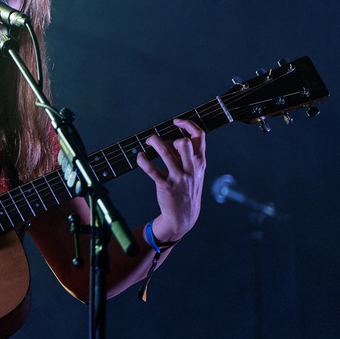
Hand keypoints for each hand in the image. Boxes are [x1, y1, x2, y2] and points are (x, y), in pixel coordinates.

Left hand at [136, 118, 206, 242]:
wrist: (184, 217)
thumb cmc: (187, 190)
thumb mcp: (194, 172)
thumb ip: (184, 157)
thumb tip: (171, 141)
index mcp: (200, 162)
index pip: (199, 136)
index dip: (188, 124)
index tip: (176, 121)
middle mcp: (191, 168)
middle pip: (184, 142)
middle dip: (170, 137)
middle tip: (158, 141)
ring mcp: (178, 177)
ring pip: (165, 152)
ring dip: (154, 142)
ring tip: (147, 142)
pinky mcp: (165, 185)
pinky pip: (151, 169)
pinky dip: (142, 160)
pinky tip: (140, 157)